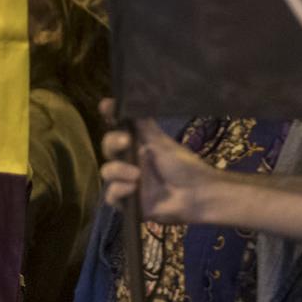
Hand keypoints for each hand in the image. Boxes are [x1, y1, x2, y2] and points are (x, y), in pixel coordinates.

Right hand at [97, 108, 218, 225]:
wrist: (196, 194)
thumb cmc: (182, 165)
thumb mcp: (161, 142)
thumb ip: (144, 124)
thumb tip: (130, 98)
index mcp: (137, 145)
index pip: (117, 128)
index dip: (109, 117)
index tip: (105, 106)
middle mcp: (130, 161)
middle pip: (108, 149)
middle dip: (112, 143)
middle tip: (125, 141)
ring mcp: (127, 181)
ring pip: (107, 173)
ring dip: (117, 171)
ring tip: (136, 175)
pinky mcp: (128, 202)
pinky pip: (112, 196)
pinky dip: (119, 191)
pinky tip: (132, 188)